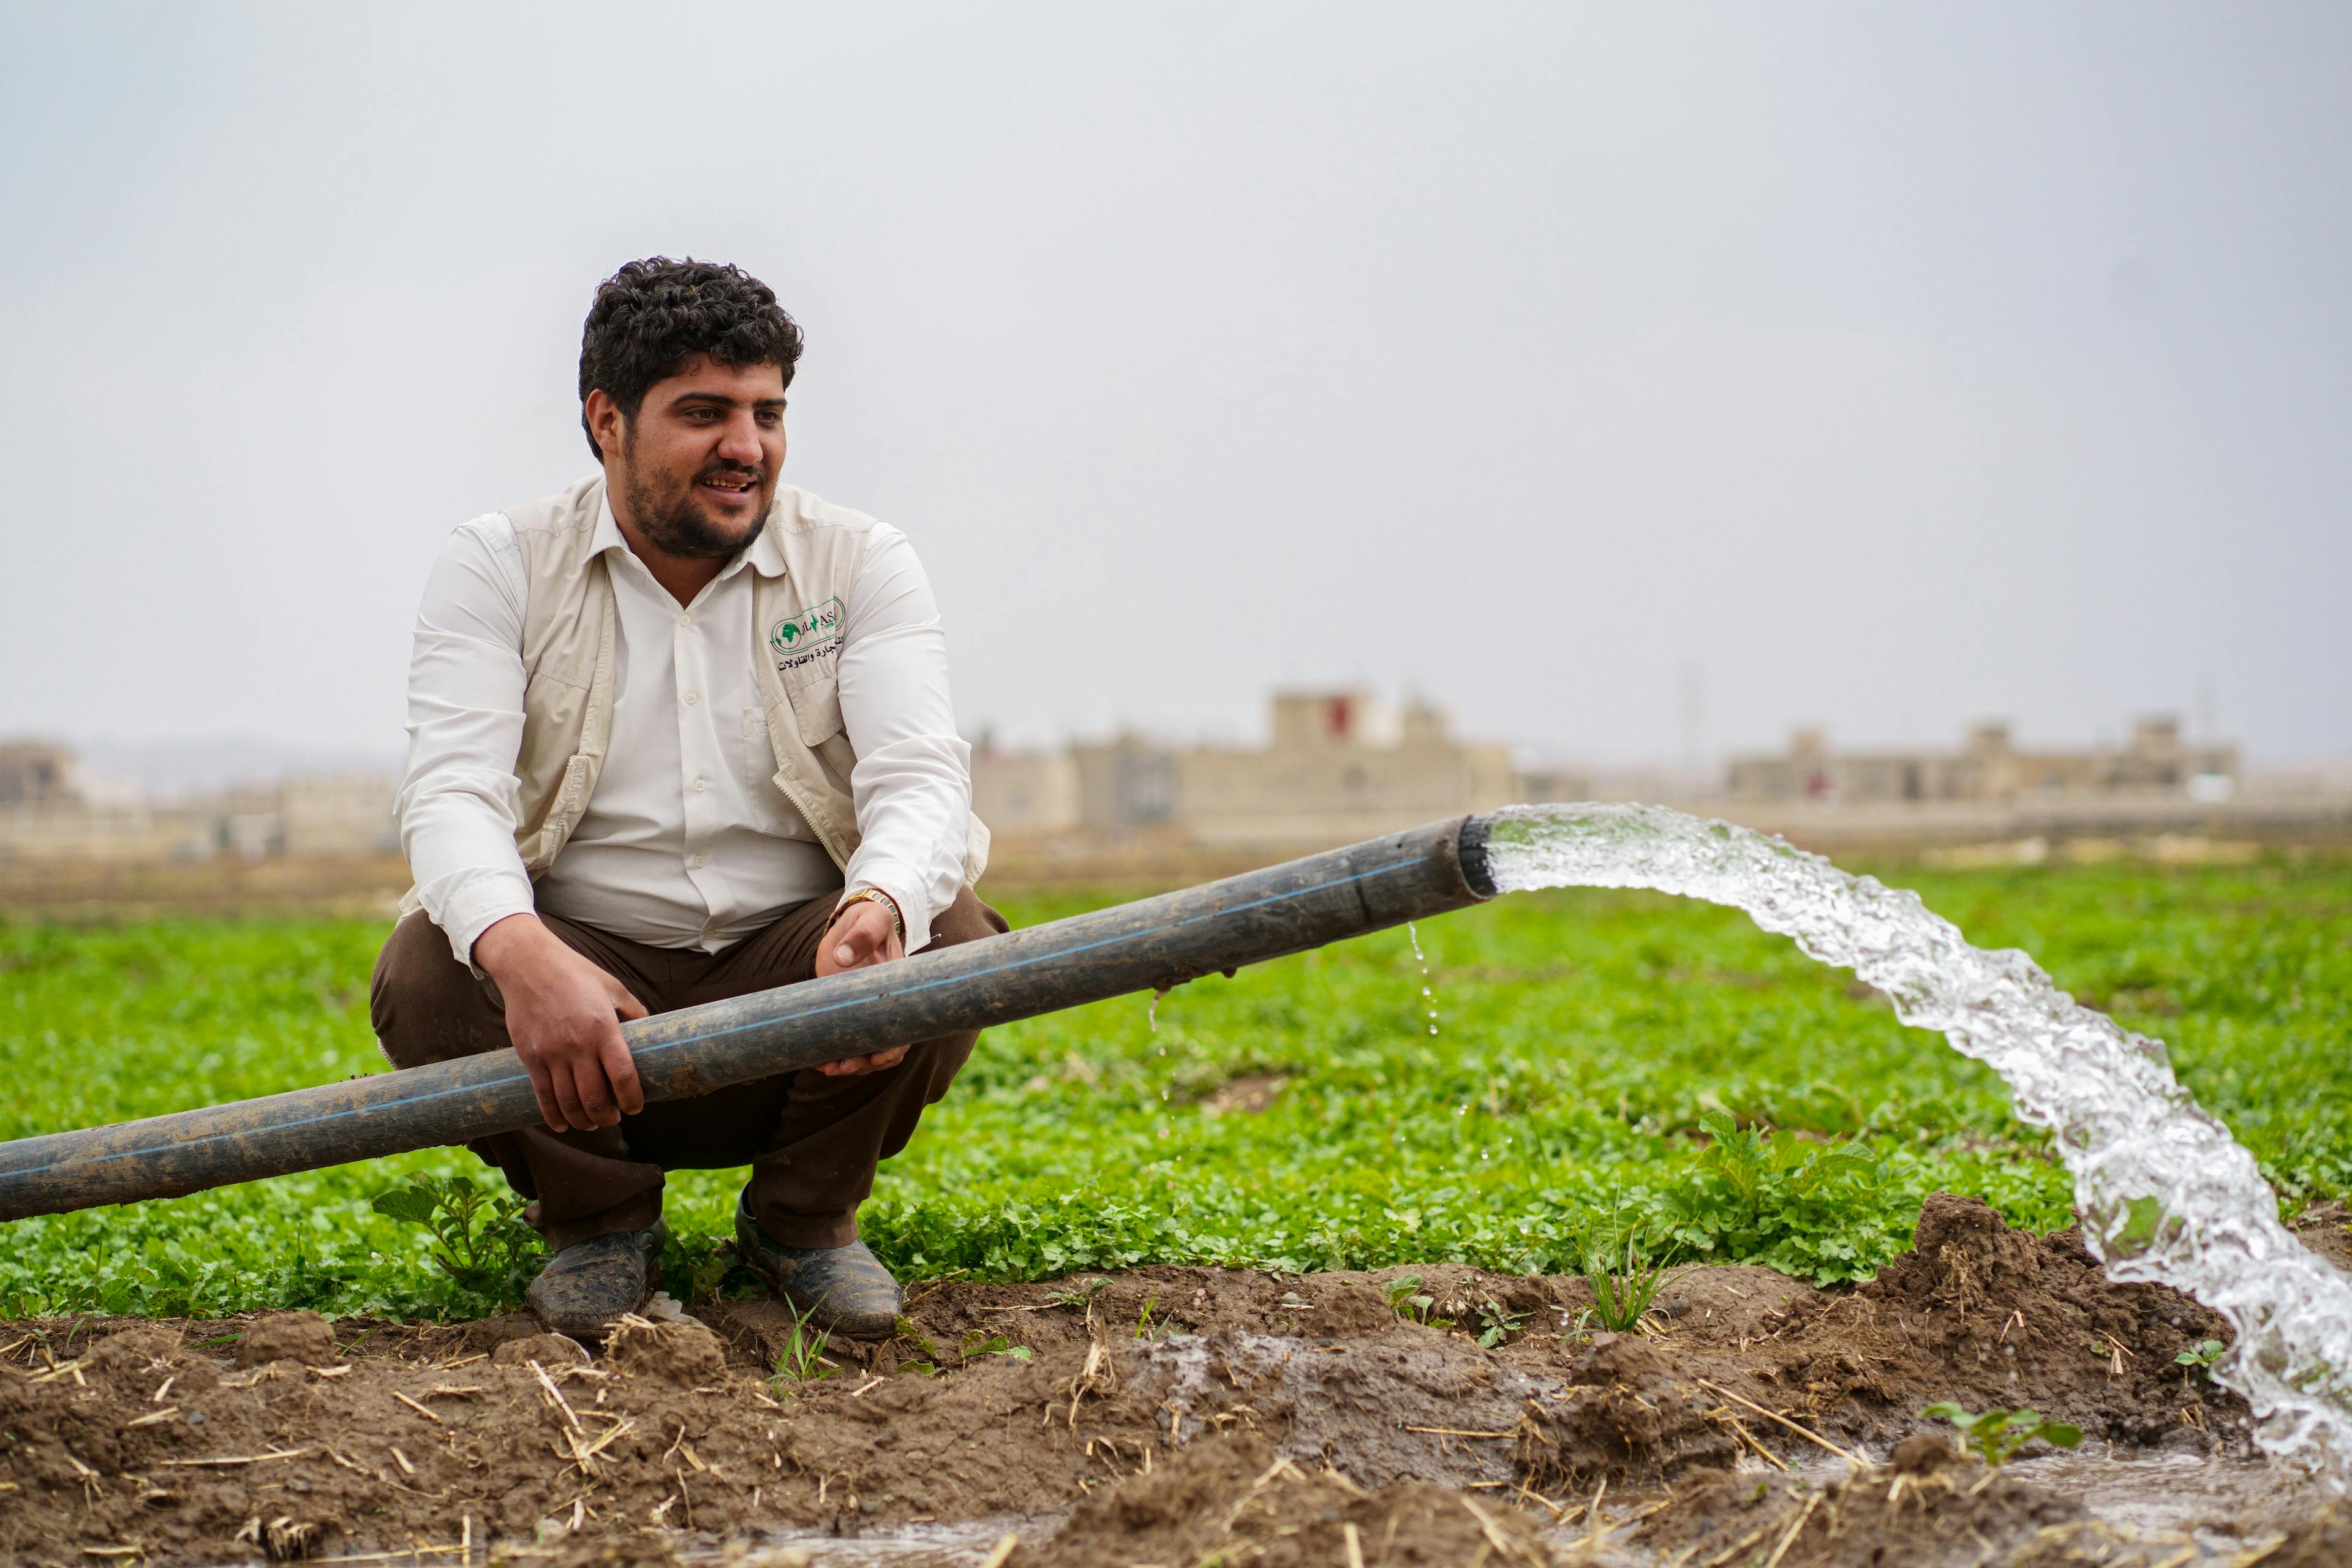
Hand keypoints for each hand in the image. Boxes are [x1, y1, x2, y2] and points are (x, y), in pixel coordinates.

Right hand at [473, 913, 647, 1132]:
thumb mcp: (614, 988)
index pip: (623, 1076)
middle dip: (608, 1116)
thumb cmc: (576, 974)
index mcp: (604, 1029)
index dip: (632, 1099)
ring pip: (569, 1102)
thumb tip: (651, 1033)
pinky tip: (562, 1124)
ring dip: (583, 1121)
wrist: (529, 965)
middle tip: (614, 1118)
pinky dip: (553, 1115)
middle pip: (595, 1098)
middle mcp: (578, 1046)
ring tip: (592, 1124)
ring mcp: (552, 1054)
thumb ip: (634, 1013)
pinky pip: (542, 1095)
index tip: (636, 1107)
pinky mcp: (530, 1057)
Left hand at [812, 895, 907, 1075]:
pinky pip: (848, 1038)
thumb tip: (842, 958)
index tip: (872, 1058)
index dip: (890, 1050)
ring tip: (825, 1067)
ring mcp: (866, 1009)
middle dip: (864, 1063)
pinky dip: (836, 1052)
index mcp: (896, 989)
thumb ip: (861, 934)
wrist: (857, 918)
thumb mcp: (871, 920)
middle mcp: (884, 1004)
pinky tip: (819, 1058)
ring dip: (849, 1063)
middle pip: (884, 1047)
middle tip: (839, 1067)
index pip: (903, 1029)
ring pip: (865, 1048)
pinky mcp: (848, 1009)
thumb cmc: (869, 919)